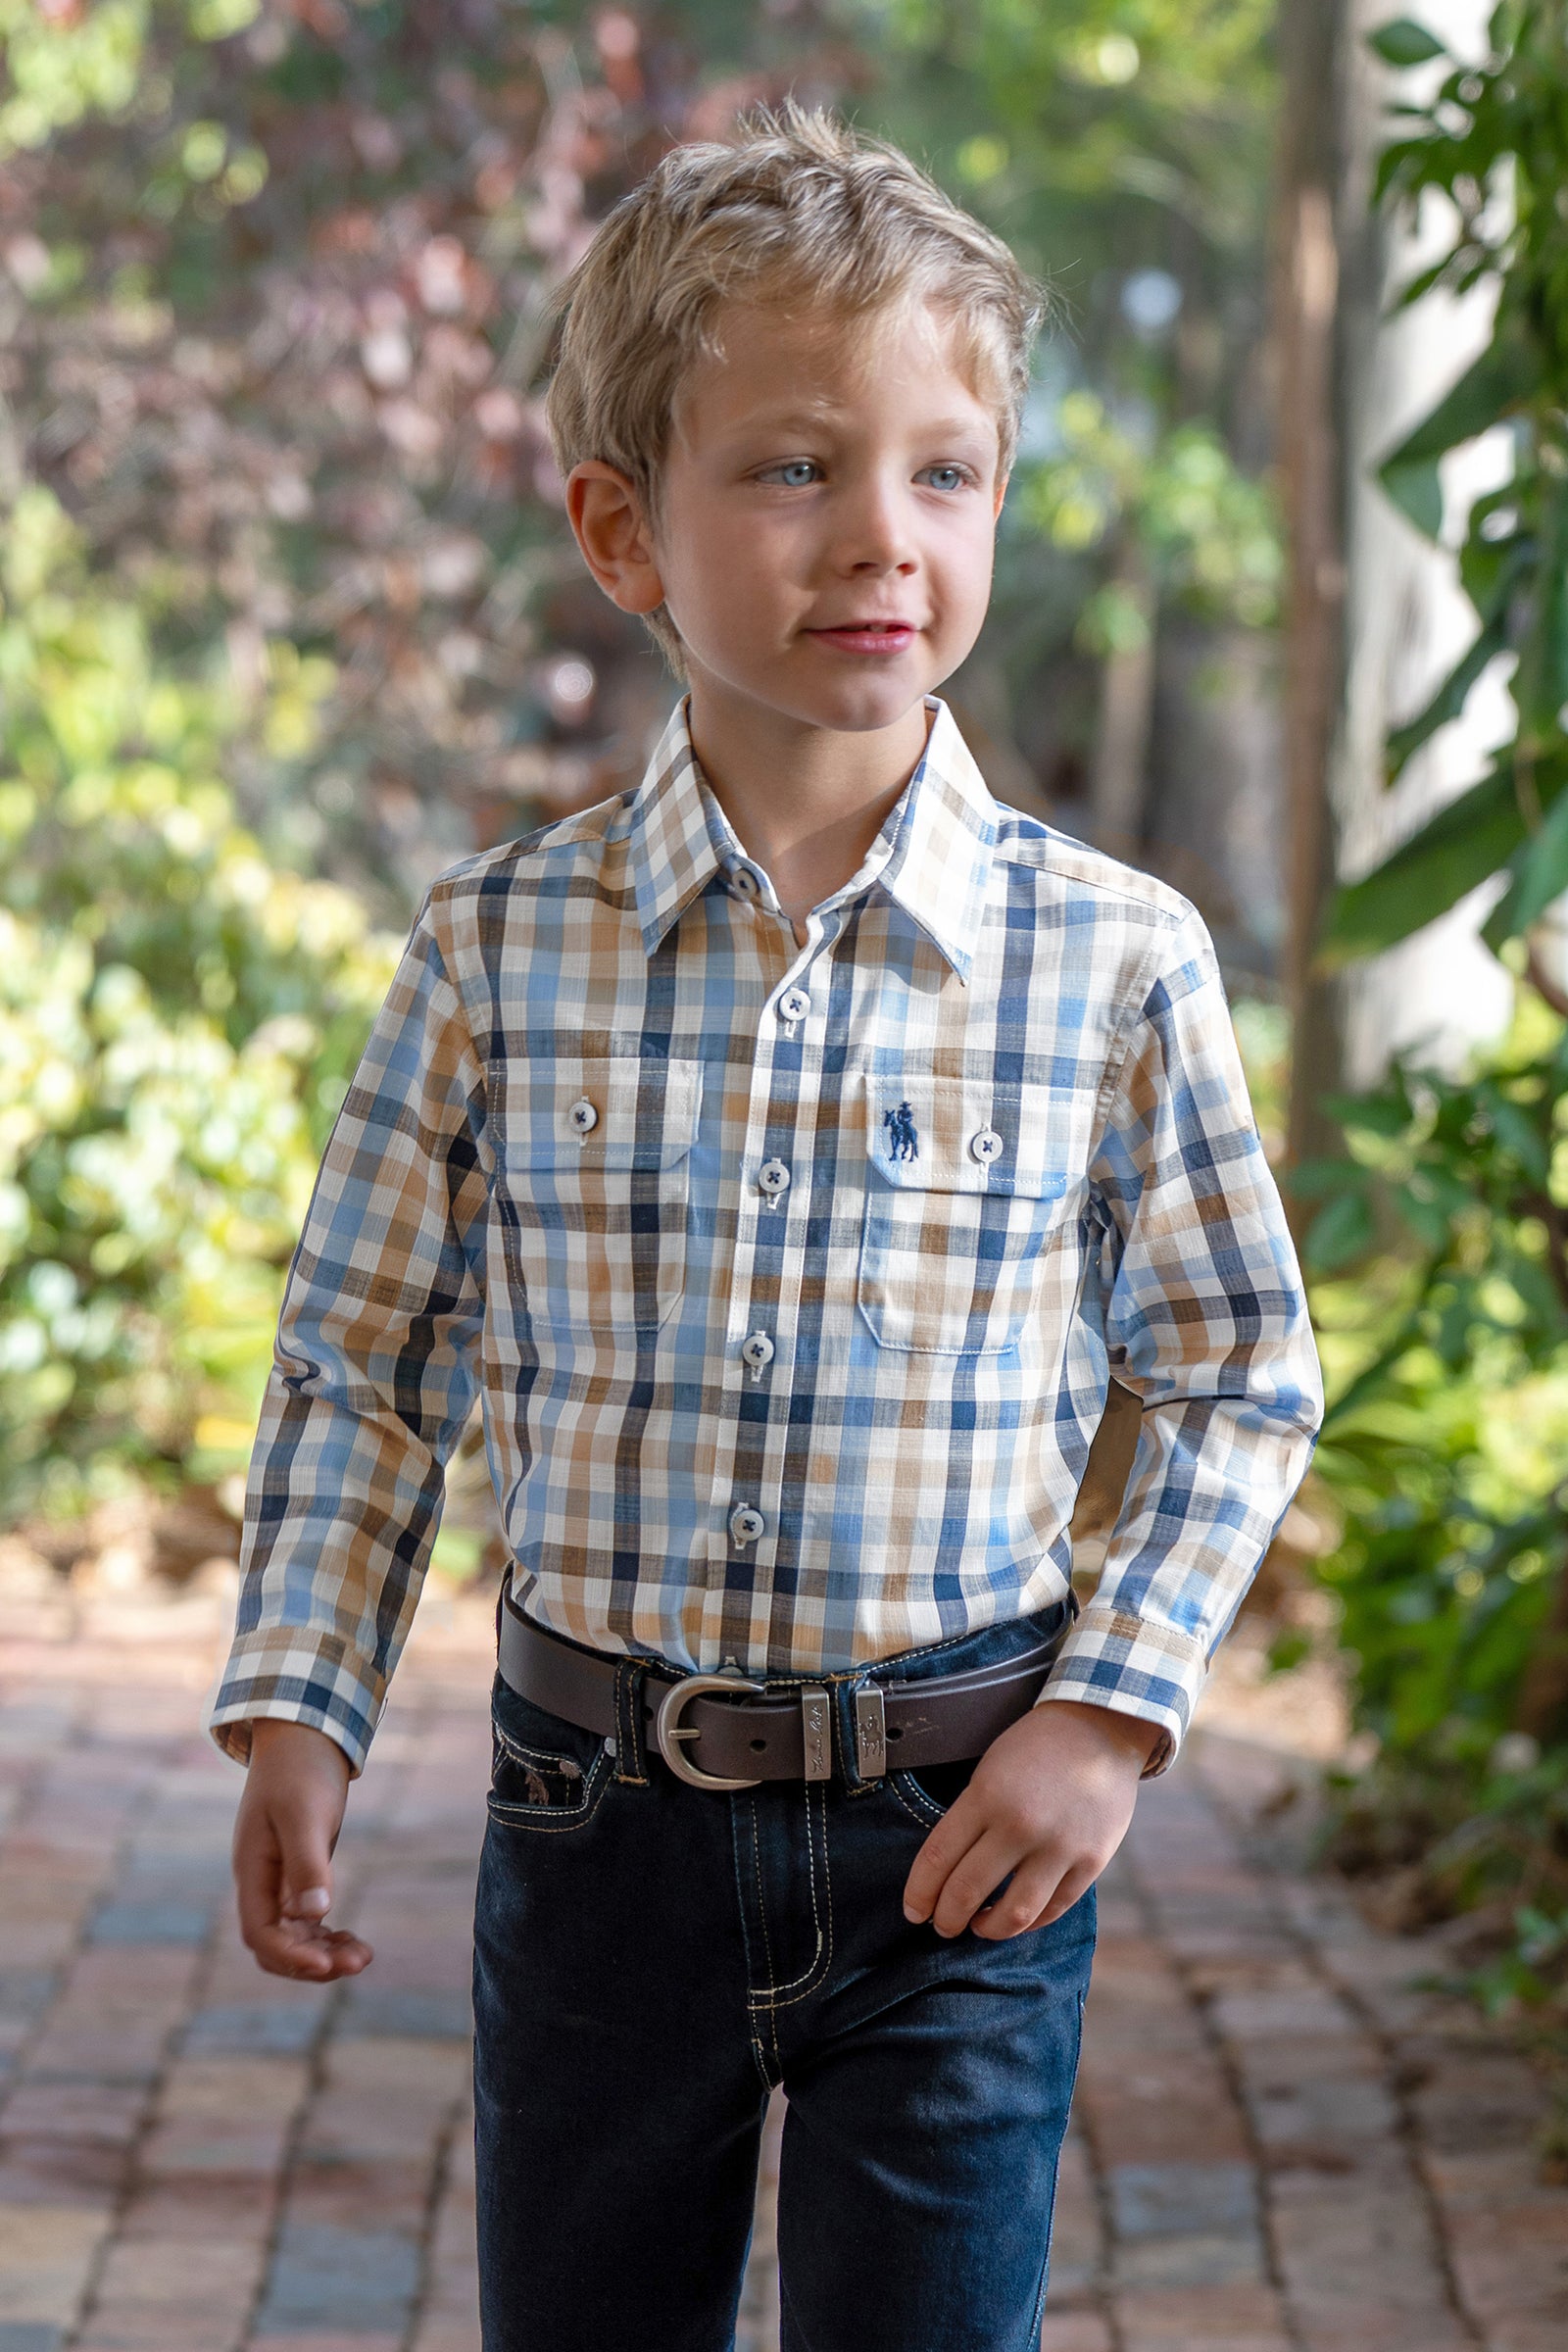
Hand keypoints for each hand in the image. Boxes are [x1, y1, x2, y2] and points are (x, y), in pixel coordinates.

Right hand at [232, 1718, 373, 1980]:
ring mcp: (279, 1880)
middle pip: (276, 1945)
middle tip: (358, 1962)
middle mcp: (261, 1882)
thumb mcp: (304, 1814)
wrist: (304, 1737)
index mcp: (252, 1870)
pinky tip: (356, 1942)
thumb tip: (314, 1914)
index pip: (260, 1933)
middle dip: (312, 1962)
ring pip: (294, 1937)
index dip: (290, 1956)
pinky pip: (308, 1921)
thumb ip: (307, 1863)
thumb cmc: (300, 1771)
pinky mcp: (300, 1874)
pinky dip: (329, 1935)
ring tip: (364, 1957)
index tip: (326, 1966)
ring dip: (325, 1953)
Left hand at [901, 1700, 1160, 1940]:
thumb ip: (970, 1818)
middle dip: (946, 1918)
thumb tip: (946, 1872)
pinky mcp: (1091, 1862)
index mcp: (987, 1795)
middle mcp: (1021, 1825)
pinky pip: (1053, 1910)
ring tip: (979, 1926)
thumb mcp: (989, 1770)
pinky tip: (1016, 1919)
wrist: (1101, 1729)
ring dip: (988, 1930)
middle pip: (968, 1891)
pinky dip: (1029, 1923)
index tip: (913, 1910)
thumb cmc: (1036, 1748)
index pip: (938, 1857)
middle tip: (941, 1925)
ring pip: (1013, 1914)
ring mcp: (1059, 1847)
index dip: (919, 1892)